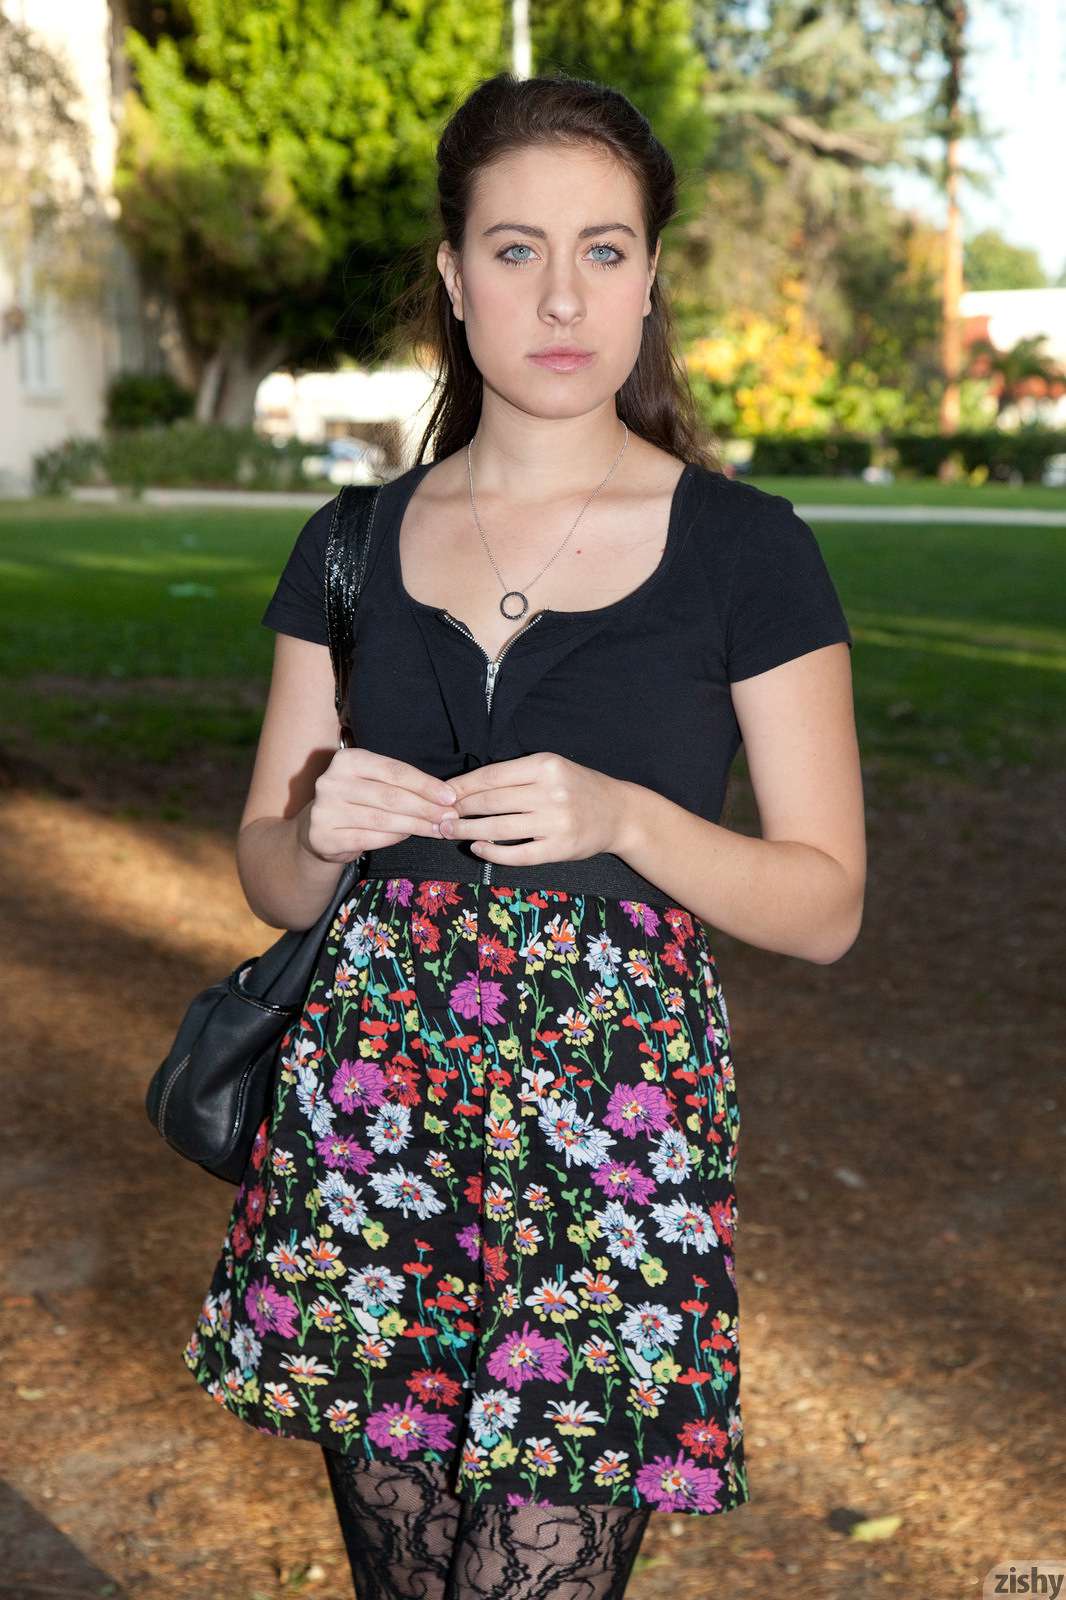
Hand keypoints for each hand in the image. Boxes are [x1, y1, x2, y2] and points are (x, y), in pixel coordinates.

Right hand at [297, 747, 457, 864]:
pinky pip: (369, 838)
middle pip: (390, 796)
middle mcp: (331, 781)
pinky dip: (394, 838)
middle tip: (450, 818)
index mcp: (347, 760)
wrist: (318, 828)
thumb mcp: (374, 782)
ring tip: (437, 829)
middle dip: (425, 808)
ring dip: (415, 826)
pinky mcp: (324, 836)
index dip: (425, 785)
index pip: (394, 771)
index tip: (450, 797)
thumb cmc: (357, 801)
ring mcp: (325, 810)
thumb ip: (402, 785)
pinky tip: (410, 837)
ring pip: (382, 819)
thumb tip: (445, 798)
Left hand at [437, 752, 630, 864]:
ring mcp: (555, 822)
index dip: (462, 787)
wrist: (618, 813)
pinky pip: (516, 854)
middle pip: (490, 803)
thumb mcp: (551, 769)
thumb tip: (465, 788)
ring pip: (498, 828)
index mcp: (545, 765)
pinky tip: (478, 848)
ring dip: (468, 832)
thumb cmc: (577, 787)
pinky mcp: (558, 848)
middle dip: (459, 811)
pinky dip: (492, 852)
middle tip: (440, 817)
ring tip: (450, 833)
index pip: (491, 776)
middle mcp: (550, 792)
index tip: (441, 795)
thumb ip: (515, 775)